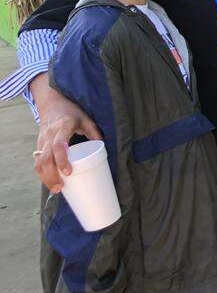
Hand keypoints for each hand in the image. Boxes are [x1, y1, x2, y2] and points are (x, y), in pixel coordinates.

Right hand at [31, 76, 102, 193]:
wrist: (52, 104)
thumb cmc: (72, 112)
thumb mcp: (87, 119)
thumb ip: (95, 132)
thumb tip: (103, 148)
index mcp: (63, 127)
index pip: (58, 146)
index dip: (62, 160)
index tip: (68, 172)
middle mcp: (50, 134)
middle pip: (45, 158)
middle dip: (51, 175)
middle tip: (60, 188)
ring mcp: (42, 140)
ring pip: (38, 161)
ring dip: (44, 177)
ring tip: (56, 188)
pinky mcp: (38, 144)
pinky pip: (37, 160)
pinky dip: (41, 172)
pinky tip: (49, 181)